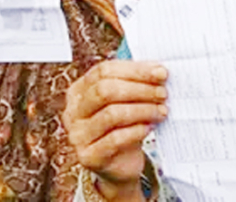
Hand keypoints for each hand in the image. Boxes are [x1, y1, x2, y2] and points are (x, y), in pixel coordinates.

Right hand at [63, 60, 167, 196]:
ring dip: (142, 110)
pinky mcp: (88, 156)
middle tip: (162, 93)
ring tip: (161, 111)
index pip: (103, 71)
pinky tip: (149, 127)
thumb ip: (135, 82)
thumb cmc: (123, 126)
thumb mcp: (125, 101)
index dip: (134, 70)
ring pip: (111, 114)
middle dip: (139, 89)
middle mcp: (73, 111)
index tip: (160, 73)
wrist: (120, 164)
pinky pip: (115, 139)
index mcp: (78, 90)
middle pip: (105, 90)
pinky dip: (137, 131)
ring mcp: (78, 135)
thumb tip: (158, 70)